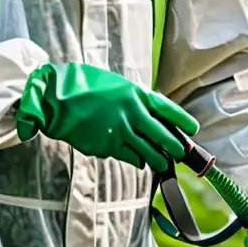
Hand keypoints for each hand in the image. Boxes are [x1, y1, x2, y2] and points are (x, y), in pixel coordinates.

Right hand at [15, 61, 198, 171]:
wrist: (54, 98)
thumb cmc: (80, 85)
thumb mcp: (112, 83)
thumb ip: (130, 99)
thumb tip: (145, 112)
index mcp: (134, 94)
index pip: (167, 110)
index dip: (182, 121)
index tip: (193, 129)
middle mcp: (132, 114)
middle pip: (163, 136)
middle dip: (175, 147)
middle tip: (180, 153)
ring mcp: (120, 132)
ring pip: (149, 151)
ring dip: (158, 159)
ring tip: (162, 163)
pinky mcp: (107, 147)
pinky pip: (129, 157)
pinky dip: (137, 160)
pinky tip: (139, 161)